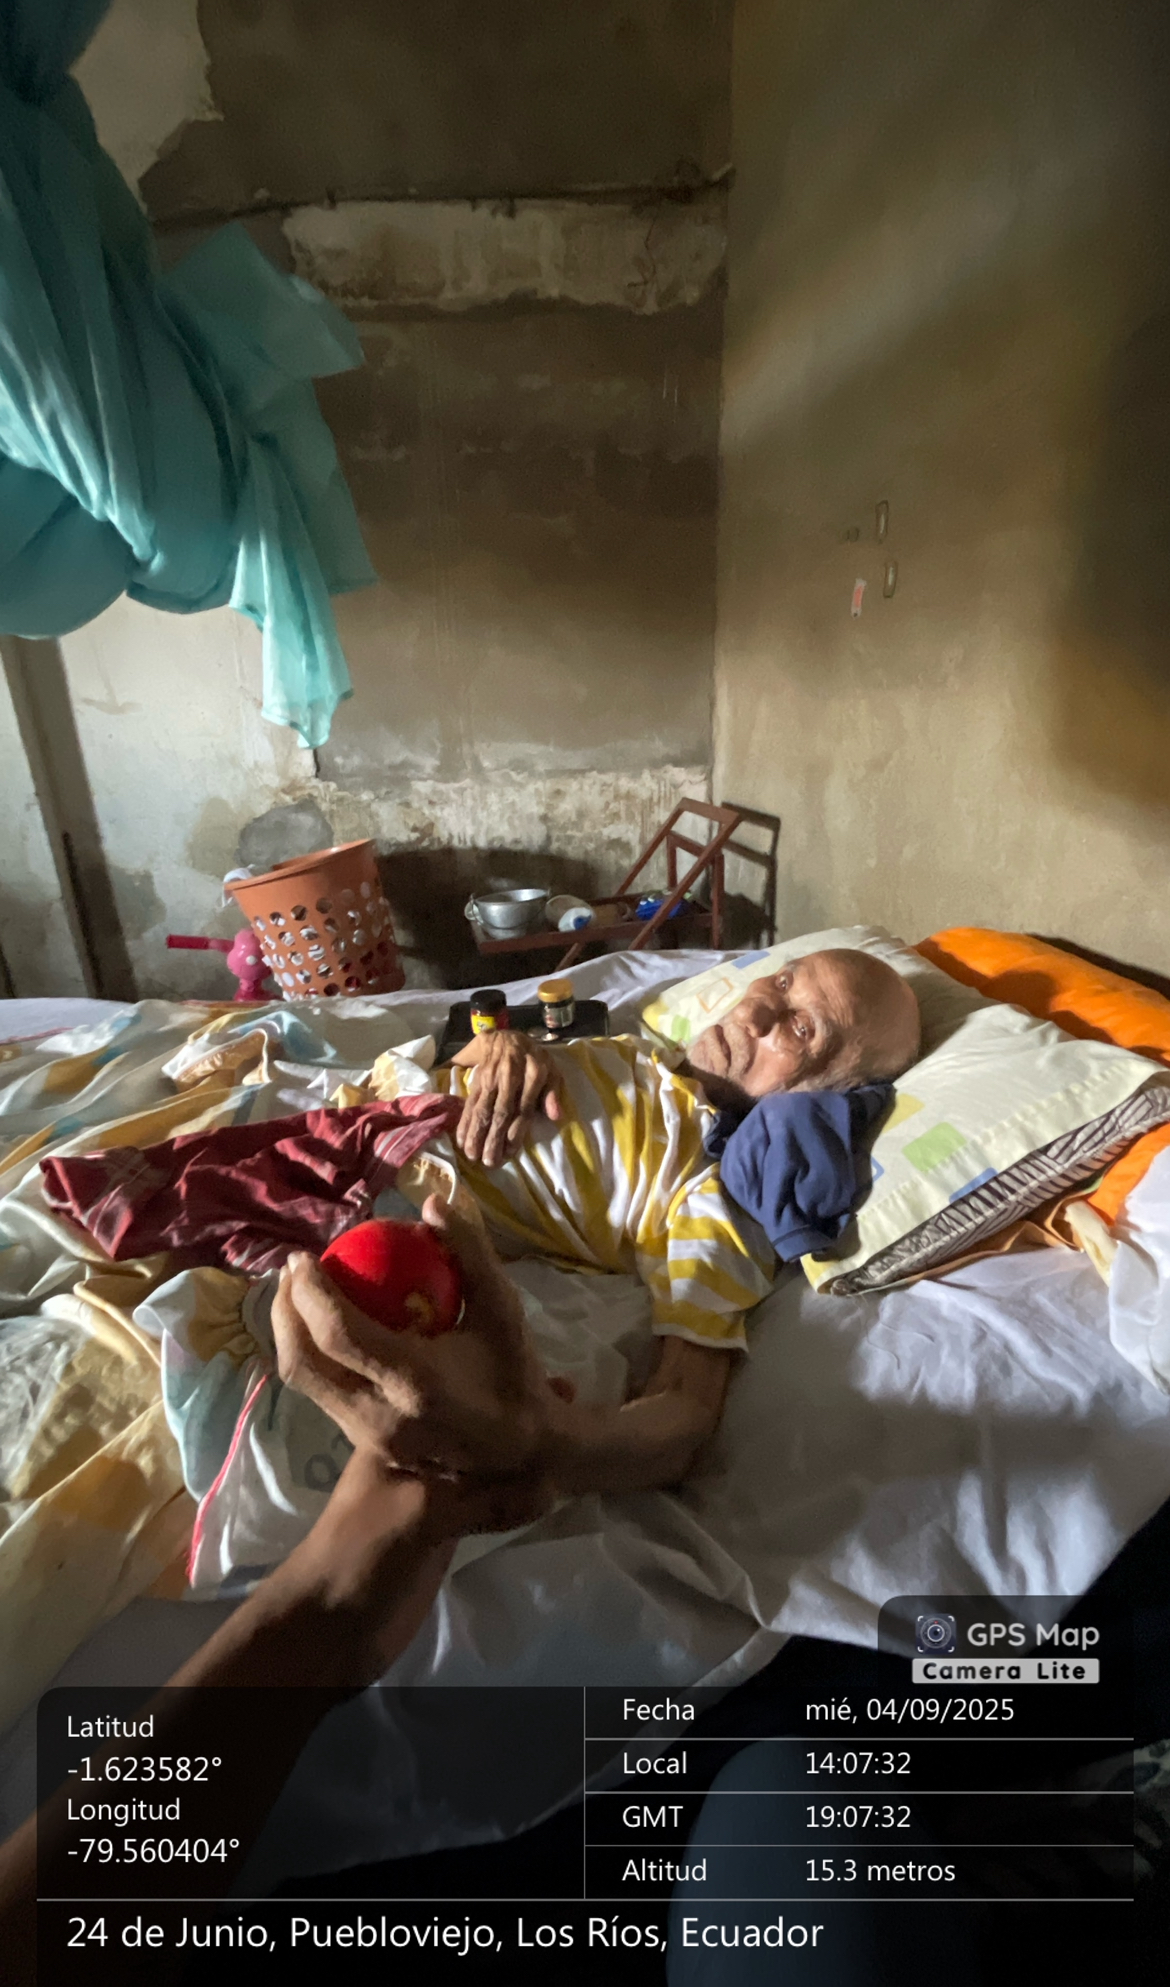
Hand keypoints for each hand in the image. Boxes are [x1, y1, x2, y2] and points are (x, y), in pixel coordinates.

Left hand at [271, 1194, 561, 1486]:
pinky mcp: (365, 1444)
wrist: (524, 1450)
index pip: (338, 1334)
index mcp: (413, 1379)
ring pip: (304, 1384)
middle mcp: (379, 1414)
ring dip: (290, 1336)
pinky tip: (324, 1328)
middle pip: (301, 1364)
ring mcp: (367, 1435)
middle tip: (292, 1273)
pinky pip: (322, 1394)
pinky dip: (313, 1356)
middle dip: (283, 1313)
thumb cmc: (514, 1373)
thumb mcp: (503, 1309)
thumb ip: (472, 1252)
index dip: (310, 1292)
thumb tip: (434, 1200)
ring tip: (298, 1296)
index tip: (302, 1257)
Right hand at [455, 1029, 561, 1166]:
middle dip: (493, 1138)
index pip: (523, 1108)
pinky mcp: (477, 1080)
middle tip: (488, 1162)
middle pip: (500, 1111)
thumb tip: (555, 1116)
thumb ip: (552, 1093)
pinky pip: (469, 1103)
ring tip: (472, 1155)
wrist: (506, 1037)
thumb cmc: (533, 1060)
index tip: (510, 1153)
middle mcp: (509, 1076)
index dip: (516, 1132)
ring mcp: (491, 1078)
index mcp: (532, 1074)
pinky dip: (465, 1122)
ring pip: (482, 1108)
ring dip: (476, 1133)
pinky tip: (461, 1140)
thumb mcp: (551, 1070)